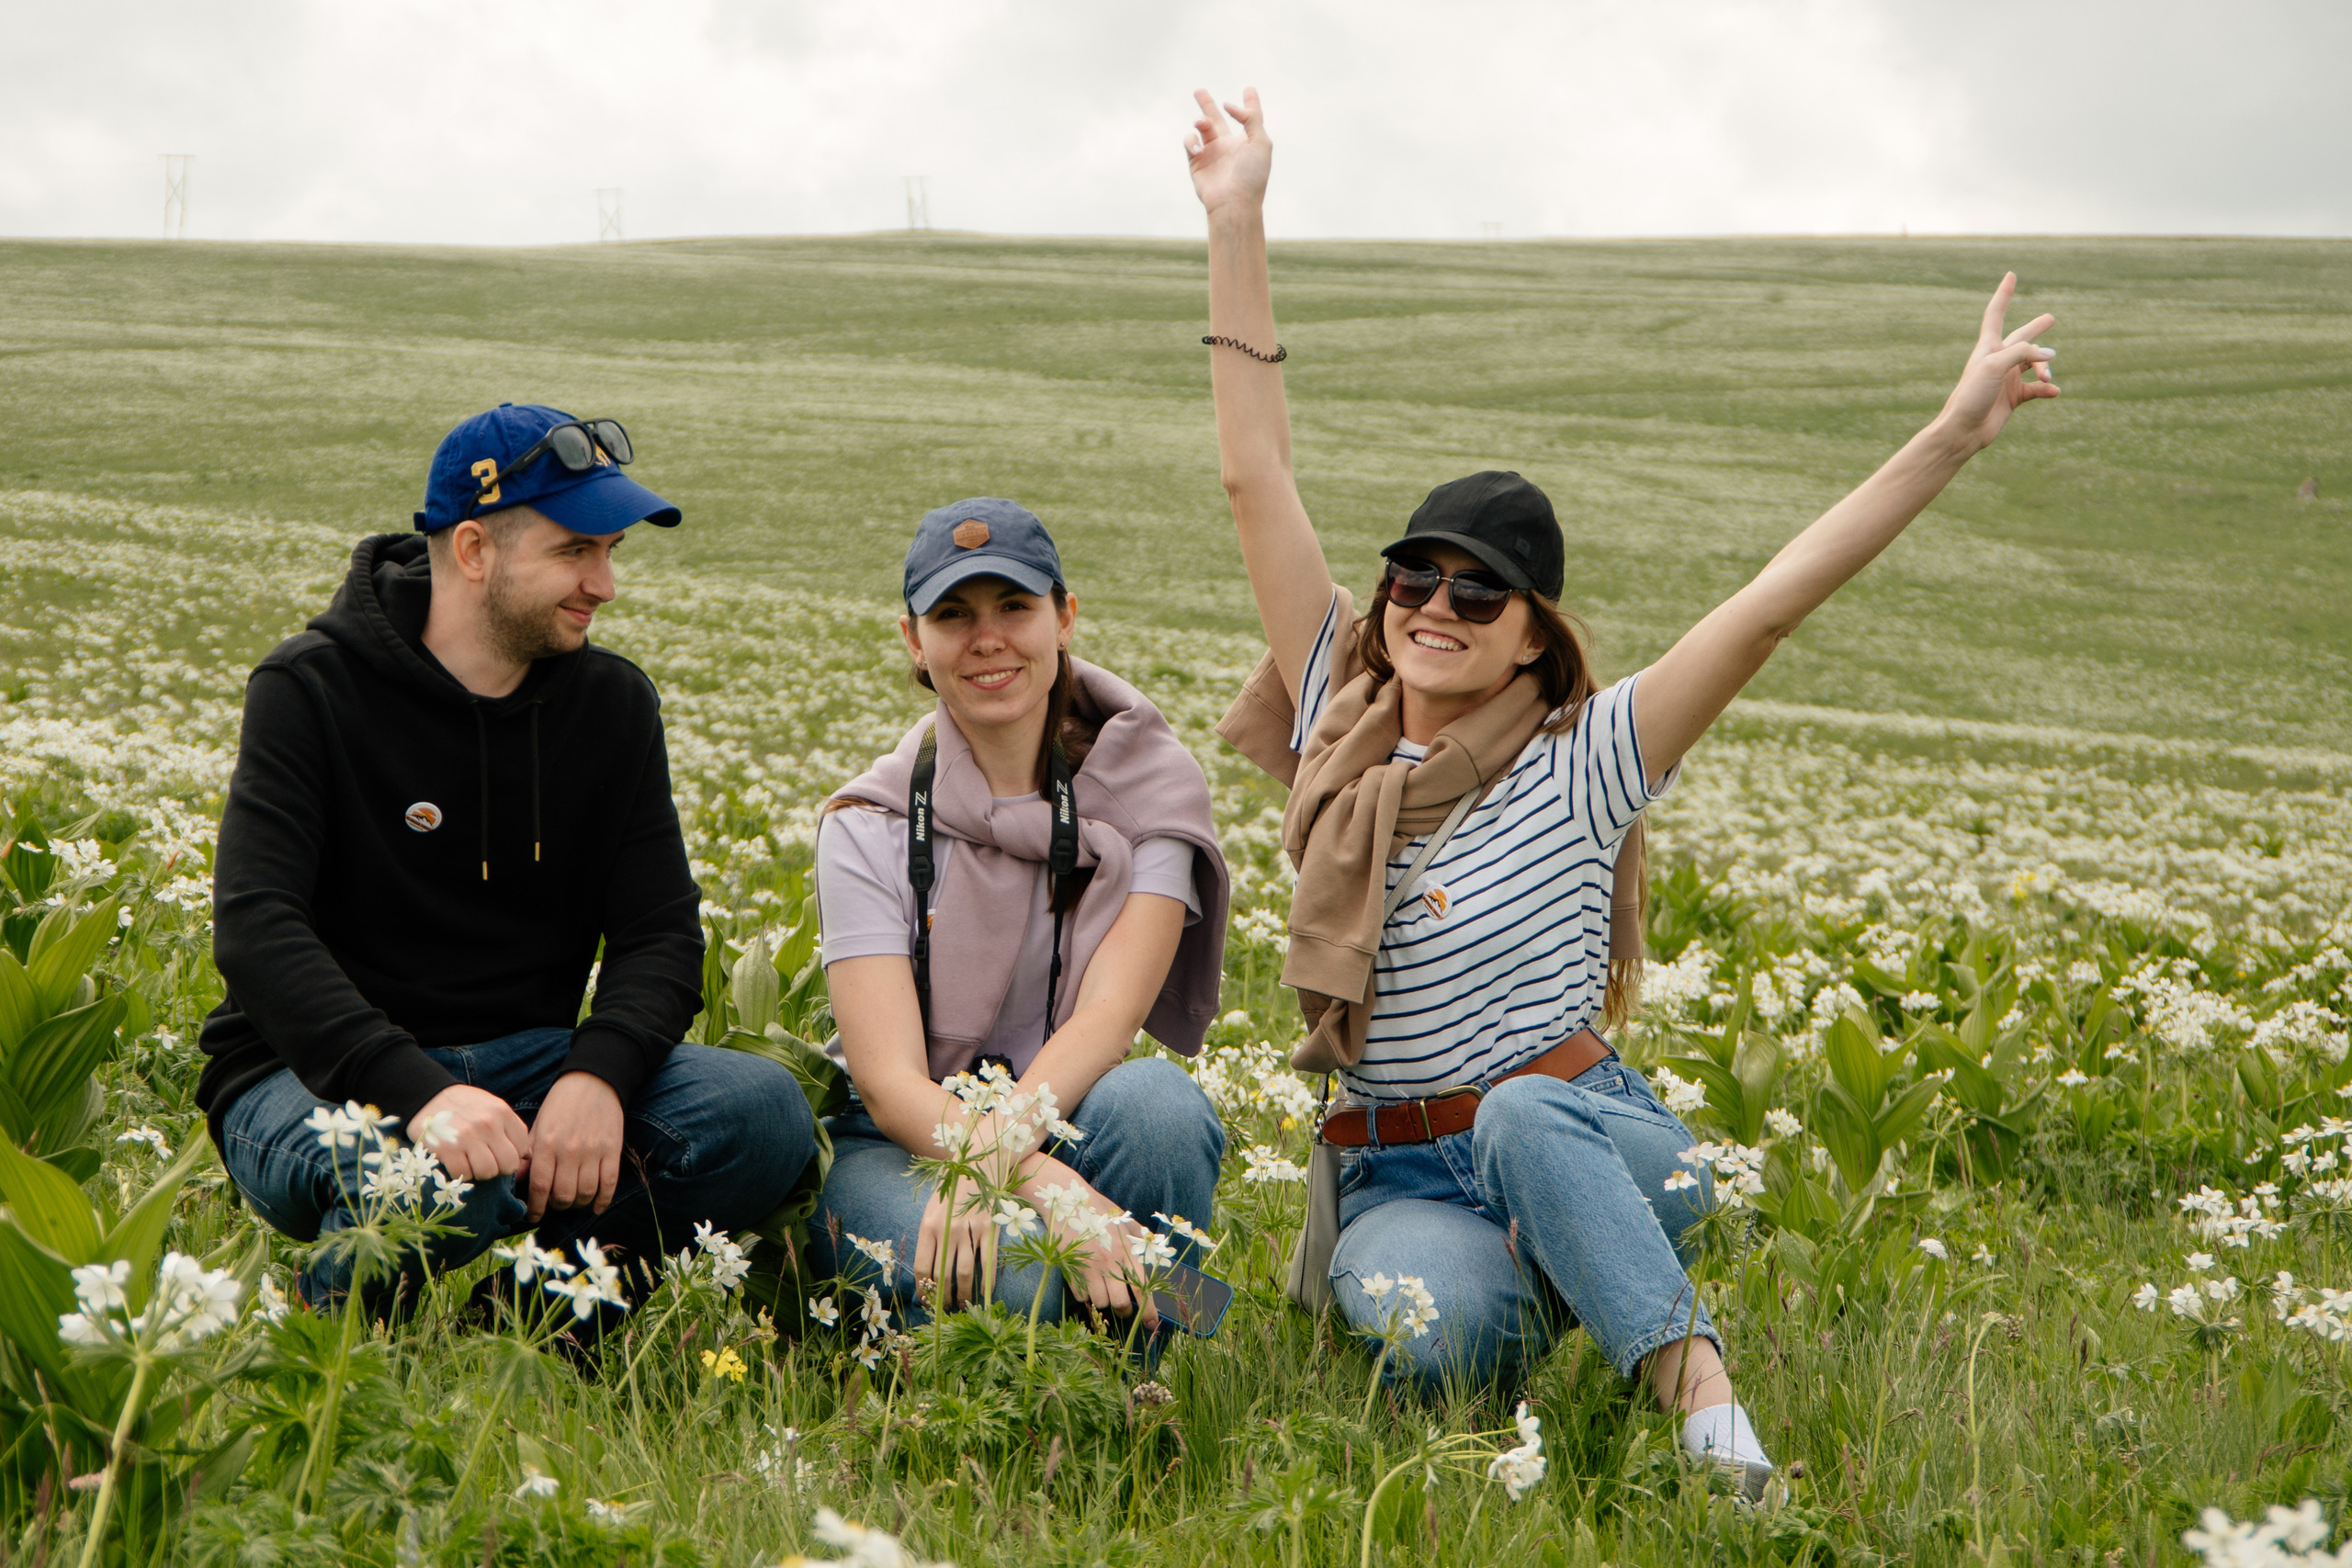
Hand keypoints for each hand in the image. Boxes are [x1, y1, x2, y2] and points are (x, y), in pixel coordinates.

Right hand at [407, 1083, 527, 1184]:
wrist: (426, 1095)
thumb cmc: (463, 1105)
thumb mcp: (491, 1107)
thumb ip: (510, 1128)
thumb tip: (527, 1155)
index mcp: (502, 1113)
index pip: (522, 1147)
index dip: (513, 1155)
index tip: (499, 1153)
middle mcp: (488, 1124)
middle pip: (508, 1164)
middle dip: (498, 1168)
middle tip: (486, 1162)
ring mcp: (467, 1137)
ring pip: (488, 1172)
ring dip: (479, 1172)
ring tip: (470, 1161)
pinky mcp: (447, 1149)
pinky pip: (464, 1174)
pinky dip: (460, 1173)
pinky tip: (456, 1161)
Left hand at [525, 1071, 624, 1222]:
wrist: (594, 1081)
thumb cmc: (561, 1104)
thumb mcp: (538, 1124)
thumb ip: (528, 1154)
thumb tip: (515, 1179)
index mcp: (547, 1144)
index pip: (540, 1187)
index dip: (535, 1208)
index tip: (533, 1216)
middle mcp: (569, 1151)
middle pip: (563, 1195)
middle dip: (557, 1206)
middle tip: (554, 1204)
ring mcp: (593, 1152)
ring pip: (585, 1193)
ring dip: (578, 1204)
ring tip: (573, 1201)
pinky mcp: (613, 1150)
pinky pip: (609, 1184)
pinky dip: (602, 1200)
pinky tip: (595, 1206)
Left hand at [913, 1176, 994, 1310]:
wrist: (978, 1163)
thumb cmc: (951, 1186)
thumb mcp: (932, 1207)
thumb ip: (929, 1234)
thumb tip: (926, 1269)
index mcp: (929, 1225)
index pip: (923, 1267)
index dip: (923, 1289)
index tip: (925, 1301)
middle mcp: (948, 1230)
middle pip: (942, 1275)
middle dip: (941, 1297)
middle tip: (944, 1309)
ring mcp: (970, 1230)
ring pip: (964, 1273)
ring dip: (962, 1294)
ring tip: (961, 1305)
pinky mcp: (990, 1229)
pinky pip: (987, 1262)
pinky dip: (986, 1282)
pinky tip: (984, 1293)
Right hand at [1036, 1168, 1160, 1331]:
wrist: (1069, 1200)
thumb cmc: (1101, 1211)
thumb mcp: (1127, 1222)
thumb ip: (1143, 1240)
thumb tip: (1159, 1254)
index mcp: (1127, 1252)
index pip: (1143, 1289)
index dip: (1149, 1311)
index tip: (1152, 1325)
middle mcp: (1110, 1263)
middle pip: (1120, 1304)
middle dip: (1124, 1311)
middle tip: (1123, 1306)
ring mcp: (1089, 1267)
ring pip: (1100, 1303)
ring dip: (1103, 1300)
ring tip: (1102, 1289)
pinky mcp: (1071, 1269)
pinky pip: (1081, 1296)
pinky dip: (1084, 1294)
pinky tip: (1086, 1281)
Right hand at [1186, 87, 1270, 217]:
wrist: (1234, 202)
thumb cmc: (1252, 175)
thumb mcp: (1261, 142)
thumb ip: (1251, 118)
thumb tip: (1229, 106)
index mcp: (1247, 141)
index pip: (1249, 118)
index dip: (1250, 103)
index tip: (1249, 89)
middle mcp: (1228, 145)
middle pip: (1216, 119)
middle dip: (1207, 104)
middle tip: (1199, 90)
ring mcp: (1211, 153)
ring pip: (1201, 127)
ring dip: (1201, 119)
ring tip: (1202, 123)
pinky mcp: (1196, 161)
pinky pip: (1190, 141)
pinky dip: (1192, 140)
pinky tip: (1200, 150)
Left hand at [1938, 272, 2058, 452]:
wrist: (1963, 430)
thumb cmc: (1971, 395)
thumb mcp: (1995, 365)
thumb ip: (2023, 353)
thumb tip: (2050, 355)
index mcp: (1988, 347)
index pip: (1996, 313)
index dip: (2004, 294)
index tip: (2010, 275)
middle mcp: (1998, 360)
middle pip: (2021, 339)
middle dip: (2036, 329)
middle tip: (2050, 319)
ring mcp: (2006, 379)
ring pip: (2034, 365)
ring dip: (2044, 368)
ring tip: (2048, 377)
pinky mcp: (2013, 398)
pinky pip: (2036, 389)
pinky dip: (2046, 389)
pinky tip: (2054, 392)